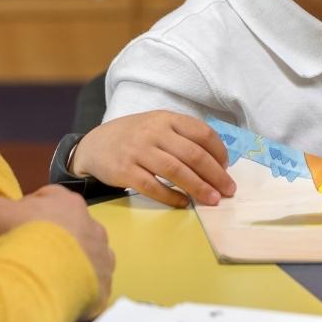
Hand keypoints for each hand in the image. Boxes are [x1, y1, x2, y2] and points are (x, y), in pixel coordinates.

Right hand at [0, 185, 113, 314]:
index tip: (14, 225)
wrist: (48, 277)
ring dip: (67, 256)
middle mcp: (89, 220)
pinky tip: (61, 285)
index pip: (46, 198)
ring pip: (82, 249)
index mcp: (65, 200)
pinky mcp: (105, 276)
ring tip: (46, 270)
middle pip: (66, 224)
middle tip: (29, 250)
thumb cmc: (22, 238)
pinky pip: (92, 276)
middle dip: (50, 234)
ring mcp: (100, 249)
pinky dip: (78, 279)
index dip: (27, 211)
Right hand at [71, 110, 235, 207]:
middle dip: (215, 175)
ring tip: (213, 200)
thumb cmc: (133, 137)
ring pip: (176, 171)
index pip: (201, 132)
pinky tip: (184, 203)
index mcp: (165, 118)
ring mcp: (138, 151)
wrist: (93, 146)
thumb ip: (182, 137)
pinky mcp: (125, 171)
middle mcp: (153, 132)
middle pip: (192, 154)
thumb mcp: (156, 125)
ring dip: (199, 188)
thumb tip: (216, 161)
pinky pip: (153, 187)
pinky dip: (172, 197)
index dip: (219, 152)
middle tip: (228, 190)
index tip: (226, 168)